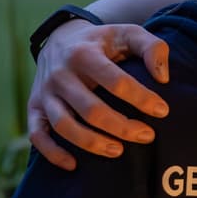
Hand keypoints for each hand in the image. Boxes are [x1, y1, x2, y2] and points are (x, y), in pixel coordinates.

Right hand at [28, 20, 169, 169]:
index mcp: (85, 53)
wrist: (62, 38)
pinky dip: (52, 153)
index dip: (141, 98)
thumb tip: (163, 78)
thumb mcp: (128, 33)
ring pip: (64, 125)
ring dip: (92, 143)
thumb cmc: (104, 41)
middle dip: (122, 127)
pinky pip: (37, 135)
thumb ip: (152, 47)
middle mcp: (60, 74)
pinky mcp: (34, 107)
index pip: (115, 81)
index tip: (162, 111)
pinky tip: (74, 164)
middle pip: (91, 109)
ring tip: (119, 150)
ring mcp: (45, 92)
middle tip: (147, 136)